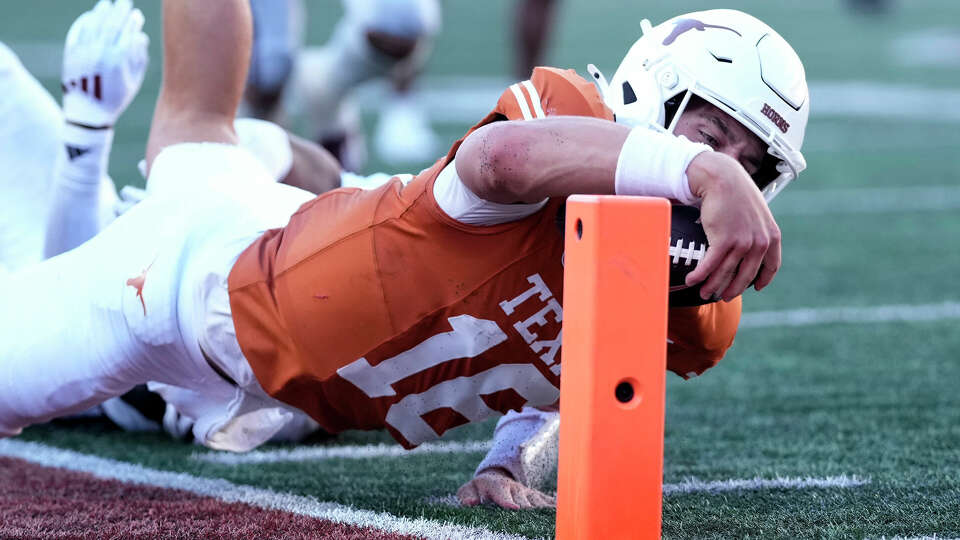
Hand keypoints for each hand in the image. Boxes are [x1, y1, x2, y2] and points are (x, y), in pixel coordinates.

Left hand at [62, 0, 148, 127]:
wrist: (88, 112)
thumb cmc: (115, 98)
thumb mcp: (133, 81)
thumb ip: (139, 58)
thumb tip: (140, 36)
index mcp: (119, 60)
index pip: (128, 33)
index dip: (133, 22)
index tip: (136, 14)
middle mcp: (101, 53)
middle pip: (111, 25)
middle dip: (119, 11)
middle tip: (125, 1)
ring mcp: (84, 52)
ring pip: (93, 25)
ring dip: (101, 12)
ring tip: (107, 4)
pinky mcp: (71, 54)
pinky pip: (78, 33)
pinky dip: (85, 22)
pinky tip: (91, 16)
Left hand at [456, 468, 555, 509]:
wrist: (494, 477)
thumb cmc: (480, 488)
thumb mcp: (469, 489)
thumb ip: (467, 496)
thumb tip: (471, 503)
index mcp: (496, 485)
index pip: (502, 494)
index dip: (507, 501)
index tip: (514, 508)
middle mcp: (513, 487)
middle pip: (522, 501)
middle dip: (527, 509)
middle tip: (533, 520)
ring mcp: (525, 491)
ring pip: (535, 501)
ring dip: (542, 509)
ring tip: (551, 518)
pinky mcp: (533, 495)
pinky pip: (544, 500)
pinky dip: (552, 505)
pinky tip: (560, 512)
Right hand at [685, 152, 780, 300]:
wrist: (723, 178)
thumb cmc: (736, 193)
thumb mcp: (756, 212)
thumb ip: (757, 230)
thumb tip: (748, 246)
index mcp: (771, 236)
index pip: (771, 266)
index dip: (763, 280)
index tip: (755, 288)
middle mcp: (759, 242)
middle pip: (745, 276)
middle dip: (732, 290)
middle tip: (722, 296)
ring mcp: (742, 242)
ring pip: (725, 273)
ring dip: (712, 286)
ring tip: (704, 293)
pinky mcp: (723, 240)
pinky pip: (710, 264)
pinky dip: (700, 275)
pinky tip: (692, 280)